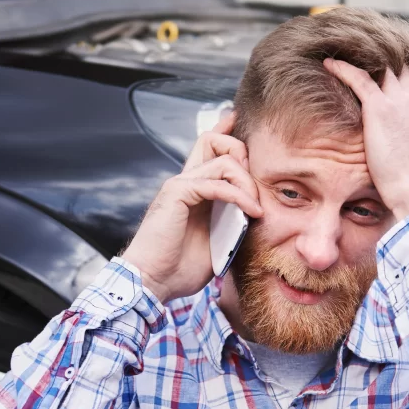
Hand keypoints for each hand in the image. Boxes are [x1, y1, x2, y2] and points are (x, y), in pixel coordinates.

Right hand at [121, 112, 262, 303]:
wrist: (152, 282)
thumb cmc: (179, 269)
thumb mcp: (216, 243)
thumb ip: (232, 224)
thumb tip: (255, 217)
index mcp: (193, 191)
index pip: (209, 149)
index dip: (228, 134)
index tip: (242, 126)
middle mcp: (185, 182)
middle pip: (213, 140)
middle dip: (243, 153)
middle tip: (255, 188)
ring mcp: (180, 185)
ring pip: (224, 159)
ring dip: (247, 183)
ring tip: (255, 209)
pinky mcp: (177, 194)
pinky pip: (216, 183)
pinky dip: (238, 196)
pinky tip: (250, 212)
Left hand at [323, 58, 408, 220]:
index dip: (400, 72)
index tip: (387, 70)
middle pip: (399, 66)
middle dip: (382, 58)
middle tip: (362, 52)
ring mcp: (400, 100)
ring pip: (380, 66)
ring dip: (362, 58)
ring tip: (345, 52)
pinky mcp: (379, 108)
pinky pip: (358, 78)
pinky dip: (343, 68)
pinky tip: (329, 64)